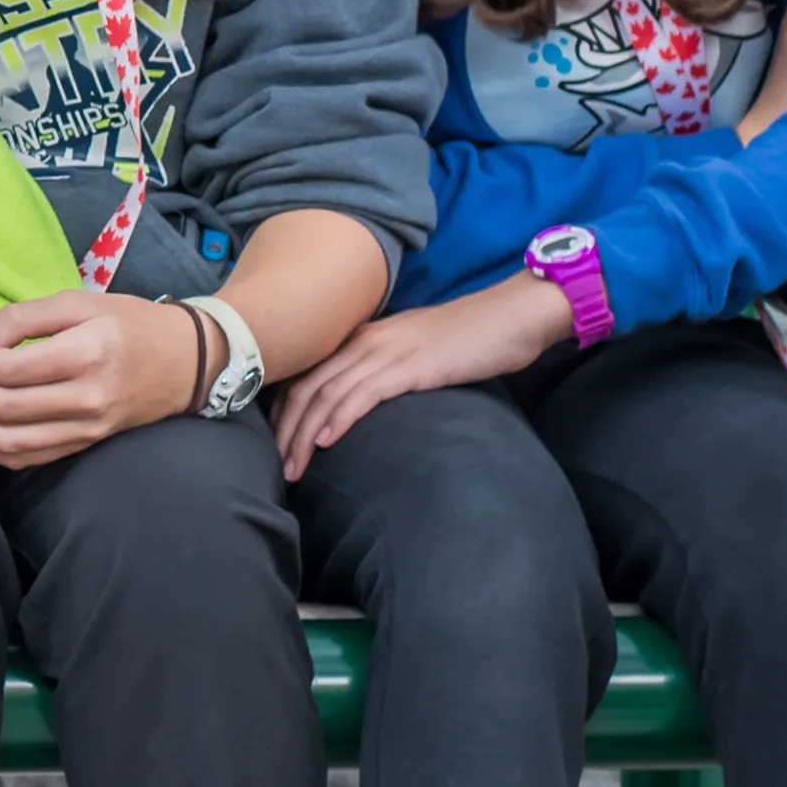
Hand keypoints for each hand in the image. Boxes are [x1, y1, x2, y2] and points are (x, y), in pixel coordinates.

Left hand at [0, 289, 204, 467]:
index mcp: (87, 354)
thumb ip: (23, 319)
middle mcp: (88, 399)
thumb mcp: (78, 302)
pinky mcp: (86, 444)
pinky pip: (28, 457)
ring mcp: (88, 429)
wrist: (187, 361)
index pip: (10, 370)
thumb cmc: (128, 322)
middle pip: (5, 408)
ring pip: (12, 441)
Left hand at [275, 274, 574, 476]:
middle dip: (286, 431)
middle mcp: (363, 343)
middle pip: (306, 388)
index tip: (275, 443)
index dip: (283, 411)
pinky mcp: (410, 366)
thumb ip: (383, 370)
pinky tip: (326, 442)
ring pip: (327, 395)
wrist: (510, 317)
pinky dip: (339, 418)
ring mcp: (385, 352)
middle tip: (277, 467)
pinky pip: (364, 394)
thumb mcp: (411, 352)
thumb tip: (362, 402)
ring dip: (305, 435)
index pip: (305, 375)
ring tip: (293, 469)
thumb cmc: (467, 340)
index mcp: (359, 339)